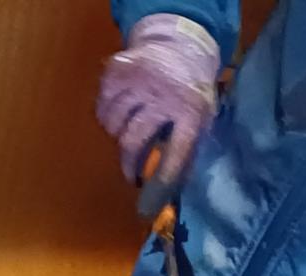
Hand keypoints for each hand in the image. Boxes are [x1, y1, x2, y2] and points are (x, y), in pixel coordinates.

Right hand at [97, 14, 221, 187]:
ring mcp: (139, 79)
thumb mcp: (202, 120)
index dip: (162, 177)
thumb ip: (189, 149)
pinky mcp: (119, 68)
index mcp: (191, 110)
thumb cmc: (192, 93)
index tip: (149, 198)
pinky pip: (102, 103)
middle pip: (134, 138)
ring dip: (116, 136)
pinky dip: (105, 114)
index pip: (176, 150)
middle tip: (130, 175)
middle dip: (129, 163)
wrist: (181, 47)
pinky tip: (115, 116)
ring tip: (124, 137)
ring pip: (114, 122)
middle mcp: (163, 94)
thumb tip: (171, 190)